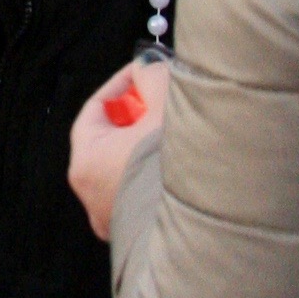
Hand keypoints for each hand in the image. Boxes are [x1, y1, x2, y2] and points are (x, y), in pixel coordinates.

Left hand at [68, 60, 170, 240]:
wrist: (212, 219)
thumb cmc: (176, 163)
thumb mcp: (163, 102)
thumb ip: (151, 77)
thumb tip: (148, 67)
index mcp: (87, 163)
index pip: (97, 109)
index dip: (123, 84)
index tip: (143, 71)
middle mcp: (95, 196)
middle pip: (114, 138)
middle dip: (141, 113)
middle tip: (164, 95)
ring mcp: (119, 217)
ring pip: (134, 164)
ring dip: (154, 141)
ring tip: (180, 124)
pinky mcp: (146, 230)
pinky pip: (151, 188)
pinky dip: (164, 170)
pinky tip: (188, 157)